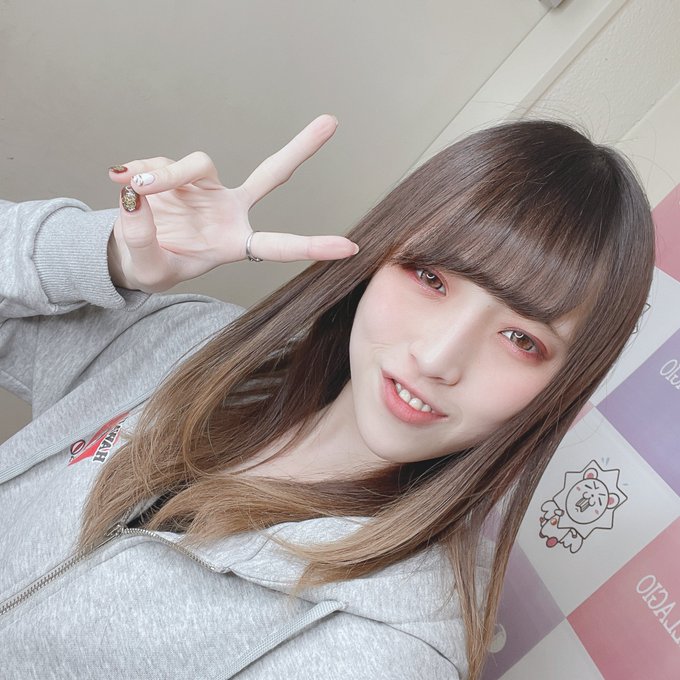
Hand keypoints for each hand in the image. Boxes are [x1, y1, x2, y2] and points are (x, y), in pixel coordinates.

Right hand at [107, 114, 358, 293]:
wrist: (129, 253)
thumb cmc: (152, 267)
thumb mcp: (148, 268)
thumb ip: (141, 238)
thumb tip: (135, 194)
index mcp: (234, 243)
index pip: (277, 245)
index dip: (311, 247)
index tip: (349, 248)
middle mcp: (228, 211)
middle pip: (270, 175)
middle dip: (300, 149)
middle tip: (332, 122)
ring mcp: (206, 189)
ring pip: (196, 164)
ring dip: (164, 175)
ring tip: (135, 189)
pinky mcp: (178, 173)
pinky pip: (160, 163)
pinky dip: (140, 171)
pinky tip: (123, 182)